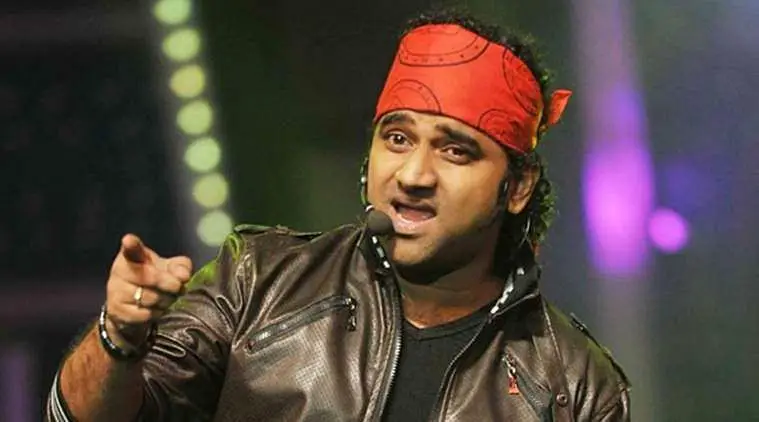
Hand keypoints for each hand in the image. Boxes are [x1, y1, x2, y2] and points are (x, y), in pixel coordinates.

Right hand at [104, 234, 192, 348]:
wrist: (133, 307)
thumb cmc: (154, 280)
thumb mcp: (169, 269)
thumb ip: (180, 267)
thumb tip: (183, 276)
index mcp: (131, 256)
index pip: (131, 249)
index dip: (131, 244)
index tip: (129, 240)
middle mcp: (119, 271)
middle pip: (149, 277)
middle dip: (169, 284)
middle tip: (177, 287)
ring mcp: (115, 292)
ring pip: (150, 298)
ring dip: (165, 300)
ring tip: (167, 299)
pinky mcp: (116, 311)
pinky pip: (145, 314)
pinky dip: (156, 313)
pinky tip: (155, 310)